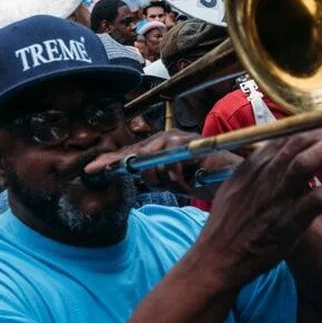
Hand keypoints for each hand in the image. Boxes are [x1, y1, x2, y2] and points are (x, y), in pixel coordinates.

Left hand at [84, 129, 241, 200]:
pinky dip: (178, 178)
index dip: (110, 161)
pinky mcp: (189, 143)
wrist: (230, 178)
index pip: (130, 153)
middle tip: (110, 172)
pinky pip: (171, 164)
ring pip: (151, 161)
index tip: (90, 169)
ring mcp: (177, 139)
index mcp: (159, 148)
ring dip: (162, 179)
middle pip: (136, 153)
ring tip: (181, 183)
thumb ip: (153, 177)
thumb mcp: (171, 182)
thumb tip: (130, 174)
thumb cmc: (200, 179)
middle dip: (126, 166)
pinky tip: (190, 180)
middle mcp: (165, 139)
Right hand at [190, 121, 321, 287]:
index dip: (308, 127)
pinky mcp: (286, 224)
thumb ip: (253, 173)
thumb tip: (270, 159)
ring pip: (304, 164)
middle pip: (296, 143)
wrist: (215, 259)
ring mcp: (276, 200)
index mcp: (251, 168)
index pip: (282, 138)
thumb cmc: (225, 227)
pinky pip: (313, 202)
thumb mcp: (233, 190)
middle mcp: (264, 178)